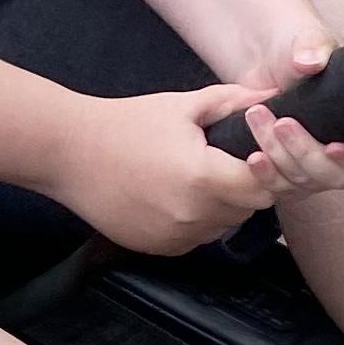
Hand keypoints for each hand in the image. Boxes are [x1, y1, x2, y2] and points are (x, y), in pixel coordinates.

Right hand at [50, 70, 343, 256]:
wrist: (68, 153)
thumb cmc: (124, 123)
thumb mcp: (182, 105)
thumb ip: (233, 101)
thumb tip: (275, 96)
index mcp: (203, 177)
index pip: (263, 184)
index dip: (266, 168)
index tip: (256, 152)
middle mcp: (193, 215)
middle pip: (247, 208)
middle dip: (247, 185)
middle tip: (230, 160)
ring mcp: (175, 236)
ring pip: (223, 225)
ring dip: (223, 205)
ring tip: (199, 175)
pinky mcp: (159, 248)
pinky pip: (196, 238)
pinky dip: (197, 220)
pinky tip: (174, 193)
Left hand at [214, 29, 343, 205]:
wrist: (269, 62)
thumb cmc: (305, 49)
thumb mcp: (313, 40)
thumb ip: (314, 45)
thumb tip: (308, 62)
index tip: (333, 146)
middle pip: (340, 178)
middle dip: (308, 154)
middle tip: (283, 123)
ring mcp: (325, 170)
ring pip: (308, 183)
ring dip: (282, 157)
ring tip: (258, 119)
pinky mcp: (294, 174)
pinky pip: (284, 189)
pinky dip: (267, 175)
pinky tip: (253, 157)